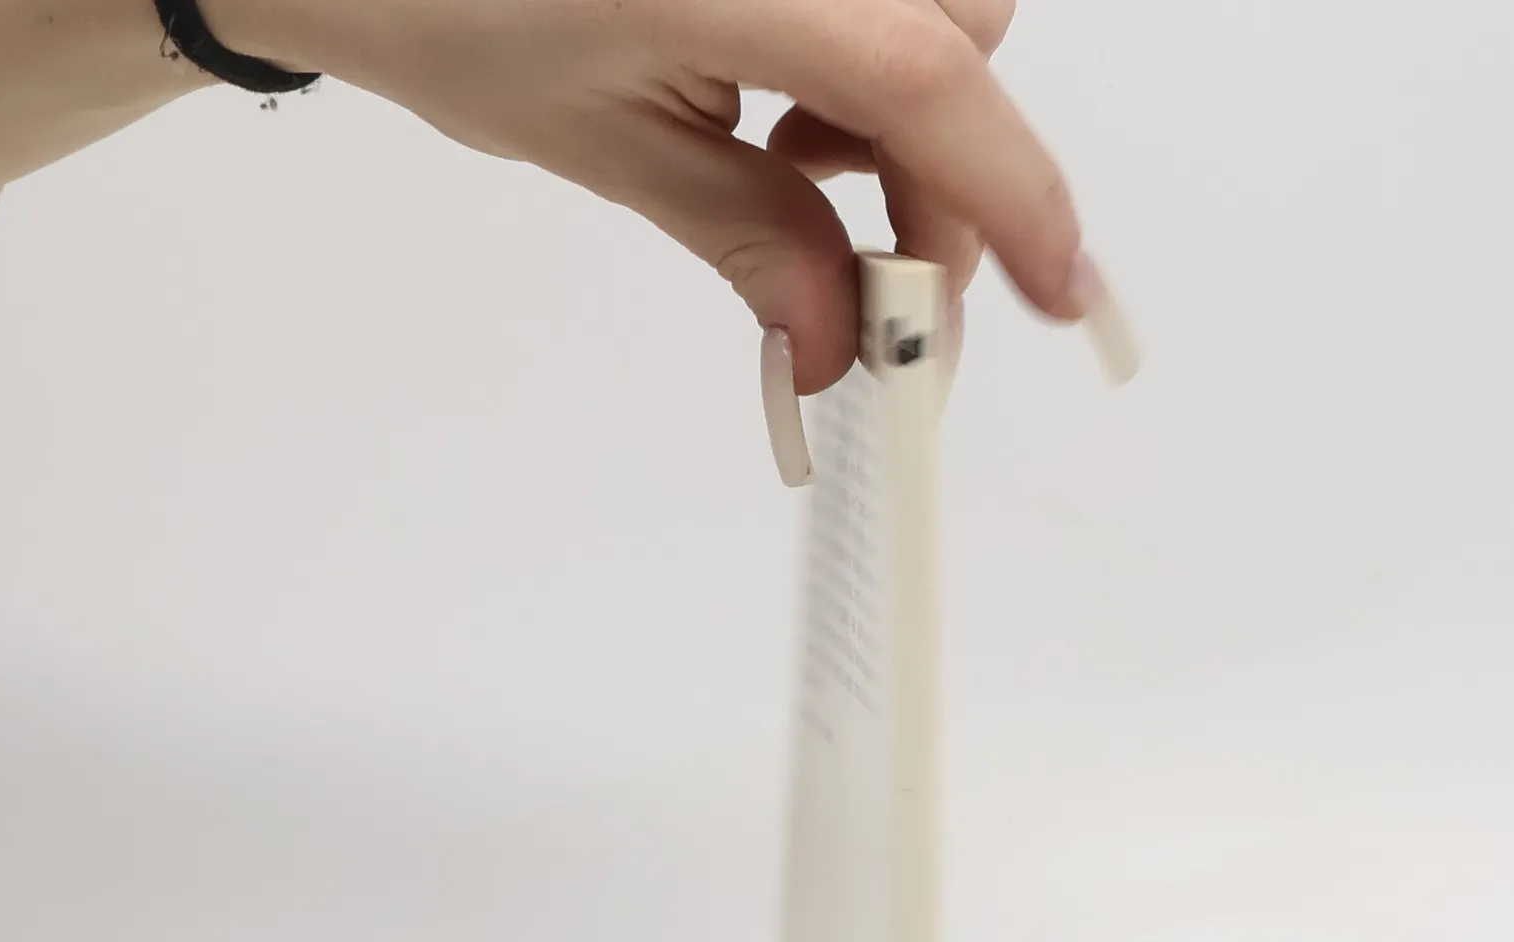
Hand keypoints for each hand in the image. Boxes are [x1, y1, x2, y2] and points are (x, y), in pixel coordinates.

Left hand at [209, 0, 1125, 398]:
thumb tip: (843, 336)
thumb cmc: (450, 3)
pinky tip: (790, 100)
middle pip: (964, 41)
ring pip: (944, 13)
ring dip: (906, 113)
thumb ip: (755, 243)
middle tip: (878, 276)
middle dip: (943, 175)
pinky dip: (871, 62)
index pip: (926, 85)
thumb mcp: (613, 151)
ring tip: (794, 161)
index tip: (1063, 292)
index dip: (1013, 196)